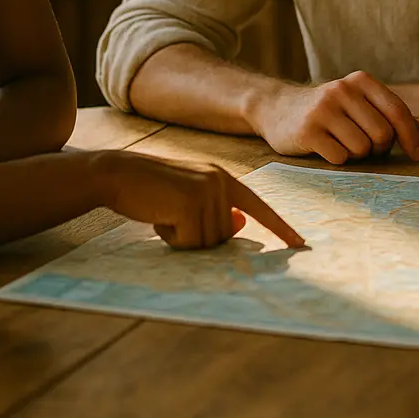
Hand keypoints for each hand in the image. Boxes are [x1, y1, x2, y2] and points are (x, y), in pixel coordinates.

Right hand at [96, 150, 303, 249]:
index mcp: (223, 179)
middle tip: (171, 217)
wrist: (118, 174)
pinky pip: (189, 241)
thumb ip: (214, 209)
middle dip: (196, 237)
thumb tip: (238, 224)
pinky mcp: (190, 203)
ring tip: (164, 214)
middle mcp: (220, 182)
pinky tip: (158, 217)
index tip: (300, 244)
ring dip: (182, 238)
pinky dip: (172, 238)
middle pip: (224, 235)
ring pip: (207, 241)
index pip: (259, 207)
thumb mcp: (188, 197)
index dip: (280, 228)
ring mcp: (207, 191)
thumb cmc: (150, 190)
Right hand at [253, 71, 418, 163]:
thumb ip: (395, 117)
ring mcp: (323, 109)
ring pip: (362, 148)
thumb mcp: (361, 105)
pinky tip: (327, 149)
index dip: (412, 136)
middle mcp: (342, 90)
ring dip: (358, 155)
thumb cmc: (329, 110)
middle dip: (379, 148)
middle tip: (367, 147)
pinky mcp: (307, 130)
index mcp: (361, 81)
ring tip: (344, 144)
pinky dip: (339, 160)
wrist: (277, 108)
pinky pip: (340, 157)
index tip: (418, 155)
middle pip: (382, 133)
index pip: (397, 110)